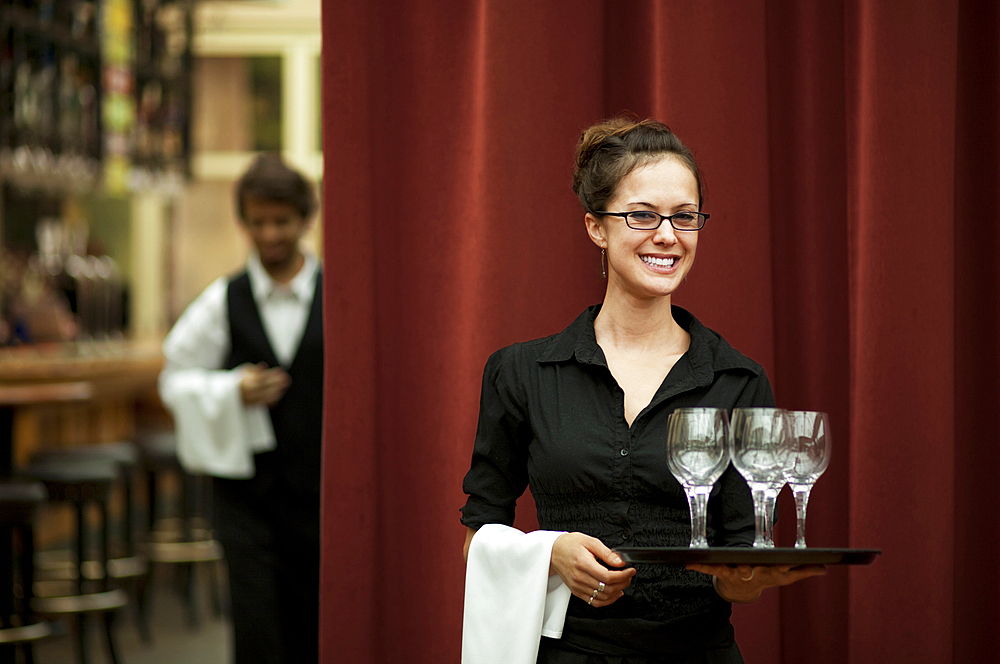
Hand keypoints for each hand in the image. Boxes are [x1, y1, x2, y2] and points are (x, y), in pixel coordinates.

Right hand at [239, 363, 290, 405]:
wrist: (228, 394)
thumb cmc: (239, 379)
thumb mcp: (244, 371)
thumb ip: (254, 369)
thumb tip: (263, 366)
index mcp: (243, 382)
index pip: (260, 378)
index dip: (271, 375)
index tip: (280, 371)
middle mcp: (245, 392)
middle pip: (264, 387)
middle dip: (276, 382)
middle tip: (286, 378)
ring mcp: (249, 400)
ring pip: (264, 396)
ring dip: (276, 390)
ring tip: (285, 384)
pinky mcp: (251, 405)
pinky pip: (263, 403)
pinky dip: (272, 398)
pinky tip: (280, 392)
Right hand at [550, 532, 635, 607]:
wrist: (553, 551)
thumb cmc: (570, 544)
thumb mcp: (590, 541)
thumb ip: (606, 553)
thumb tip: (620, 562)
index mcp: (583, 564)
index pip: (608, 577)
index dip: (623, 575)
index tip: (631, 570)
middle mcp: (580, 578)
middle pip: (607, 588)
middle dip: (623, 583)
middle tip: (629, 576)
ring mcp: (578, 587)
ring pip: (602, 598)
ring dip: (617, 593)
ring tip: (623, 584)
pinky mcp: (576, 591)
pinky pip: (594, 602)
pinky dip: (607, 601)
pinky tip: (614, 594)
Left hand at [686, 562, 826, 603]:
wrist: (743, 590)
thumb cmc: (766, 577)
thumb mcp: (786, 576)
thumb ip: (805, 570)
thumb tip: (826, 567)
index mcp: (768, 572)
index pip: (776, 569)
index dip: (780, 567)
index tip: (784, 564)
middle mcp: (752, 573)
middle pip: (752, 570)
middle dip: (750, 569)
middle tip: (748, 567)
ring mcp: (735, 573)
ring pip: (728, 569)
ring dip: (720, 567)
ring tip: (710, 562)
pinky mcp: (720, 571)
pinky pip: (707, 569)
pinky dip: (697, 567)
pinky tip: (686, 563)